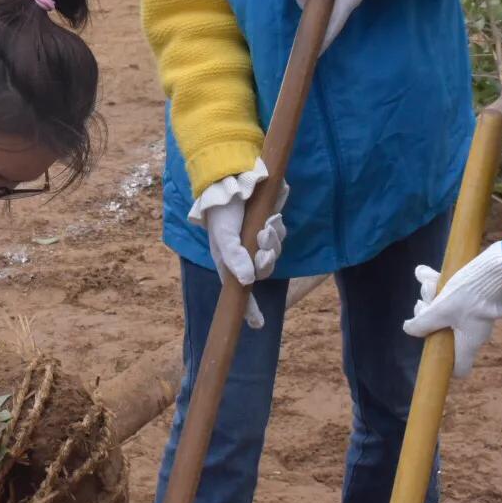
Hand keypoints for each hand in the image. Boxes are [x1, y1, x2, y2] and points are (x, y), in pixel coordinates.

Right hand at [194, 160, 284, 328]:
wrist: (230, 178)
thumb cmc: (220, 211)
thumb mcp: (224, 236)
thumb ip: (235, 258)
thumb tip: (249, 282)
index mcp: (231, 261)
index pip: (241, 291)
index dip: (249, 309)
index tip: (257, 325)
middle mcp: (246, 254)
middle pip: (265, 268)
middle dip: (268, 257)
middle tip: (265, 238)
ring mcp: (258, 239)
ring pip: (276, 250)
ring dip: (274, 240)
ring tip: (267, 223)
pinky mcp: (269, 223)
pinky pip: (281, 232)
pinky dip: (278, 227)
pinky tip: (273, 214)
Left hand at [402, 238, 501, 376]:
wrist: (499, 267)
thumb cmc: (470, 295)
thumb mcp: (441, 310)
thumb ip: (423, 323)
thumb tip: (408, 329)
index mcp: (470, 342)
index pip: (461, 368)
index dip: (445, 365)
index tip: (431, 349)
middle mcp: (477, 331)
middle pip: (446, 331)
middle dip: (430, 313)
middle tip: (423, 301)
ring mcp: (481, 314)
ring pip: (449, 308)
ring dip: (433, 293)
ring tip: (426, 278)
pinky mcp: (482, 296)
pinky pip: (456, 294)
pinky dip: (442, 283)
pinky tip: (426, 271)